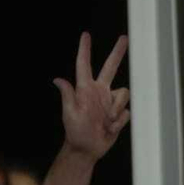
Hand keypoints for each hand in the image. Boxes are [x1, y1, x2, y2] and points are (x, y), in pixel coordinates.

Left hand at [56, 32, 130, 159]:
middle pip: (111, 67)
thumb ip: (68, 96)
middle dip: (118, 53)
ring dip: (116, 110)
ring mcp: (109, 101)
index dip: (85, 50)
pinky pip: (126, 111)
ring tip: (106, 122)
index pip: (84, 66)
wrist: (88, 149)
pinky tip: (109, 128)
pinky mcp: (118, 112)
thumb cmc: (76, 132)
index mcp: (85, 89)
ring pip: (123, 94)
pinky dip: (119, 121)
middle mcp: (99, 92)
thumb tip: (58, 80)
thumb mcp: (70, 114)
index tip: (86, 35)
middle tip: (124, 38)